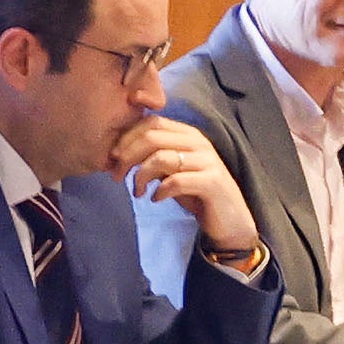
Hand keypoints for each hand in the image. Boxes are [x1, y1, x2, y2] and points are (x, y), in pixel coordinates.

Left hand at [115, 116, 258, 261]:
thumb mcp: (171, 172)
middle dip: (127, 156)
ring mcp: (207, 161)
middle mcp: (199, 143)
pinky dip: (160, 190)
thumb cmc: (197, 194)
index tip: (114, 157)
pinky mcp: (211, 182)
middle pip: (152, 137)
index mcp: (188, 135)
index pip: (152, 123)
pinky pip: (176, 181)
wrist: (229, 220)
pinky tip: (156, 199)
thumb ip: (152, 158)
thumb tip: (122, 153)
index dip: (128, 137)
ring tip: (137, 192)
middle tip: (117, 176)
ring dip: (141, 175)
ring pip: (161, 158)